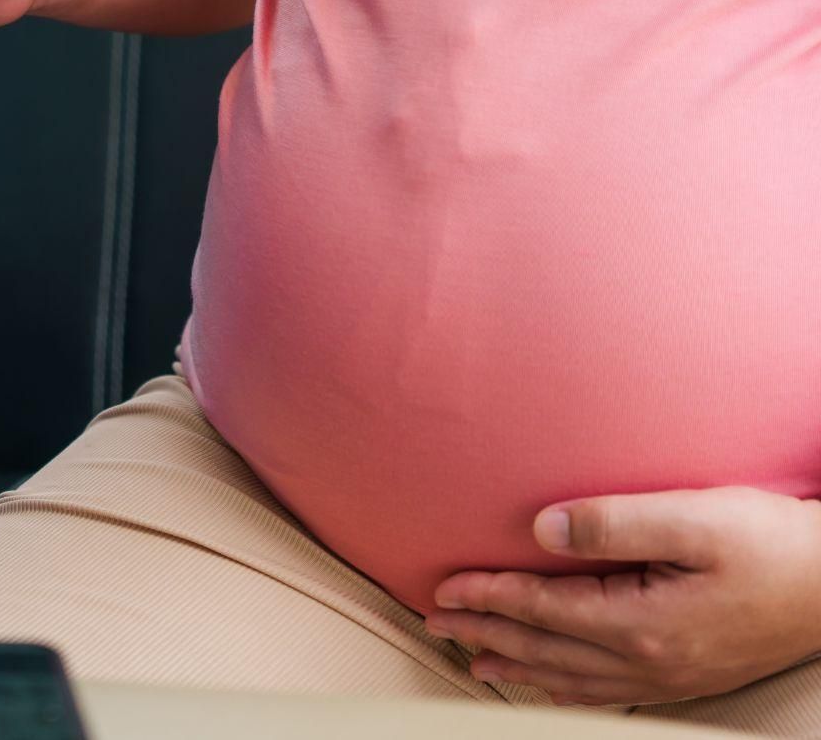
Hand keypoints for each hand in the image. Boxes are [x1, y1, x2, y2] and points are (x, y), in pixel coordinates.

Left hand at [427, 488, 820, 705]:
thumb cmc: (775, 543)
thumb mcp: (694, 518)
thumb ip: (613, 521)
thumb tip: (542, 529)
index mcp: (641, 623)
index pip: (542, 609)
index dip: (488, 595)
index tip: (445, 587)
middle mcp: (650, 660)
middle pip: (546, 649)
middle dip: (486, 633)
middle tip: (437, 624)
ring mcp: (671, 675)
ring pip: (573, 679)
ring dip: (518, 666)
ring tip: (476, 660)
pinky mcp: (689, 675)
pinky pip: (609, 692)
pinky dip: (567, 687)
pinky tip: (553, 682)